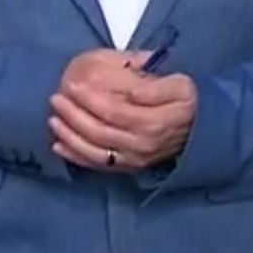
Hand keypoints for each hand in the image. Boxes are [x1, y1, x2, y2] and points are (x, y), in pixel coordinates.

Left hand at [48, 49, 198, 171]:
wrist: (200, 131)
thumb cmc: (186, 102)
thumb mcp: (180, 85)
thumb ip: (153, 86)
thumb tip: (127, 88)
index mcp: (153, 122)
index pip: (114, 110)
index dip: (90, 99)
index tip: (72, 85)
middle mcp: (141, 145)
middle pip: (99, 131)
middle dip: (73, 115)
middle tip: (56, 98)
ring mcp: (134, 159)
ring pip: (94, 151)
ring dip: (69, 136)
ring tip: (52, 119)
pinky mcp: (128, 167)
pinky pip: (97, 164)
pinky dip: (75, 156)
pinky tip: (58, 145)